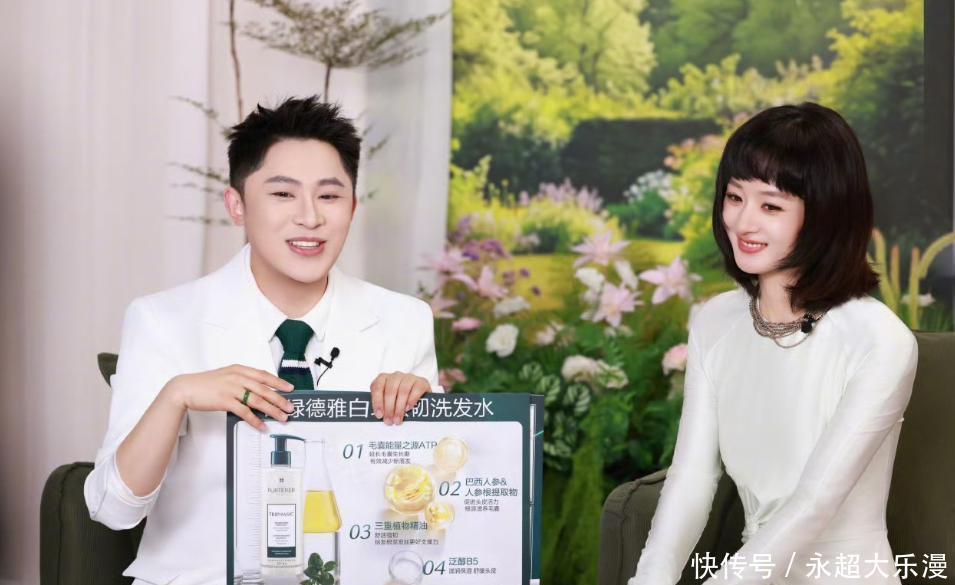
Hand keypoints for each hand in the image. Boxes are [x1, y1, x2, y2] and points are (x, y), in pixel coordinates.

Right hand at [163, 364, 294, 430]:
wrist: (186, 388)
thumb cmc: (206, 384)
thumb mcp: (226, 376)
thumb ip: (241, 380)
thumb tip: (258, 390)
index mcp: (239, 369)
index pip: (264, 375)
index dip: (278, 382)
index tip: (290, 388)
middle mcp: (238, 377)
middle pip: (264, 389)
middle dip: (280, 399)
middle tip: (290, 407)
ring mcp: (232, 389)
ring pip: (258, 401)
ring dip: (272, 410)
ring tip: (281, 417)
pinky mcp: (225, 401)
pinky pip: (245, 412)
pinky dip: (255, 420)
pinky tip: (262, 425)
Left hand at [370, 371, 431, 425]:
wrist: (420, 399)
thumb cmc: (400, 402)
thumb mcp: (389, 403)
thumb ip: (383, 407)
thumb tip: (381, 417)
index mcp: (384, 379)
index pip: (377, 386)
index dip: (377, 401)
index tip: (379, 415)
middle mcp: (396, 376)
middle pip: (390, 390)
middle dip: (389, 407)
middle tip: (389, 421)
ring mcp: (409, 378)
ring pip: (403, 390)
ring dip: (399, 407)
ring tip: (398, 419)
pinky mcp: (422, 382)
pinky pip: (416, 389)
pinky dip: (411, 400)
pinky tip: (408, 409)